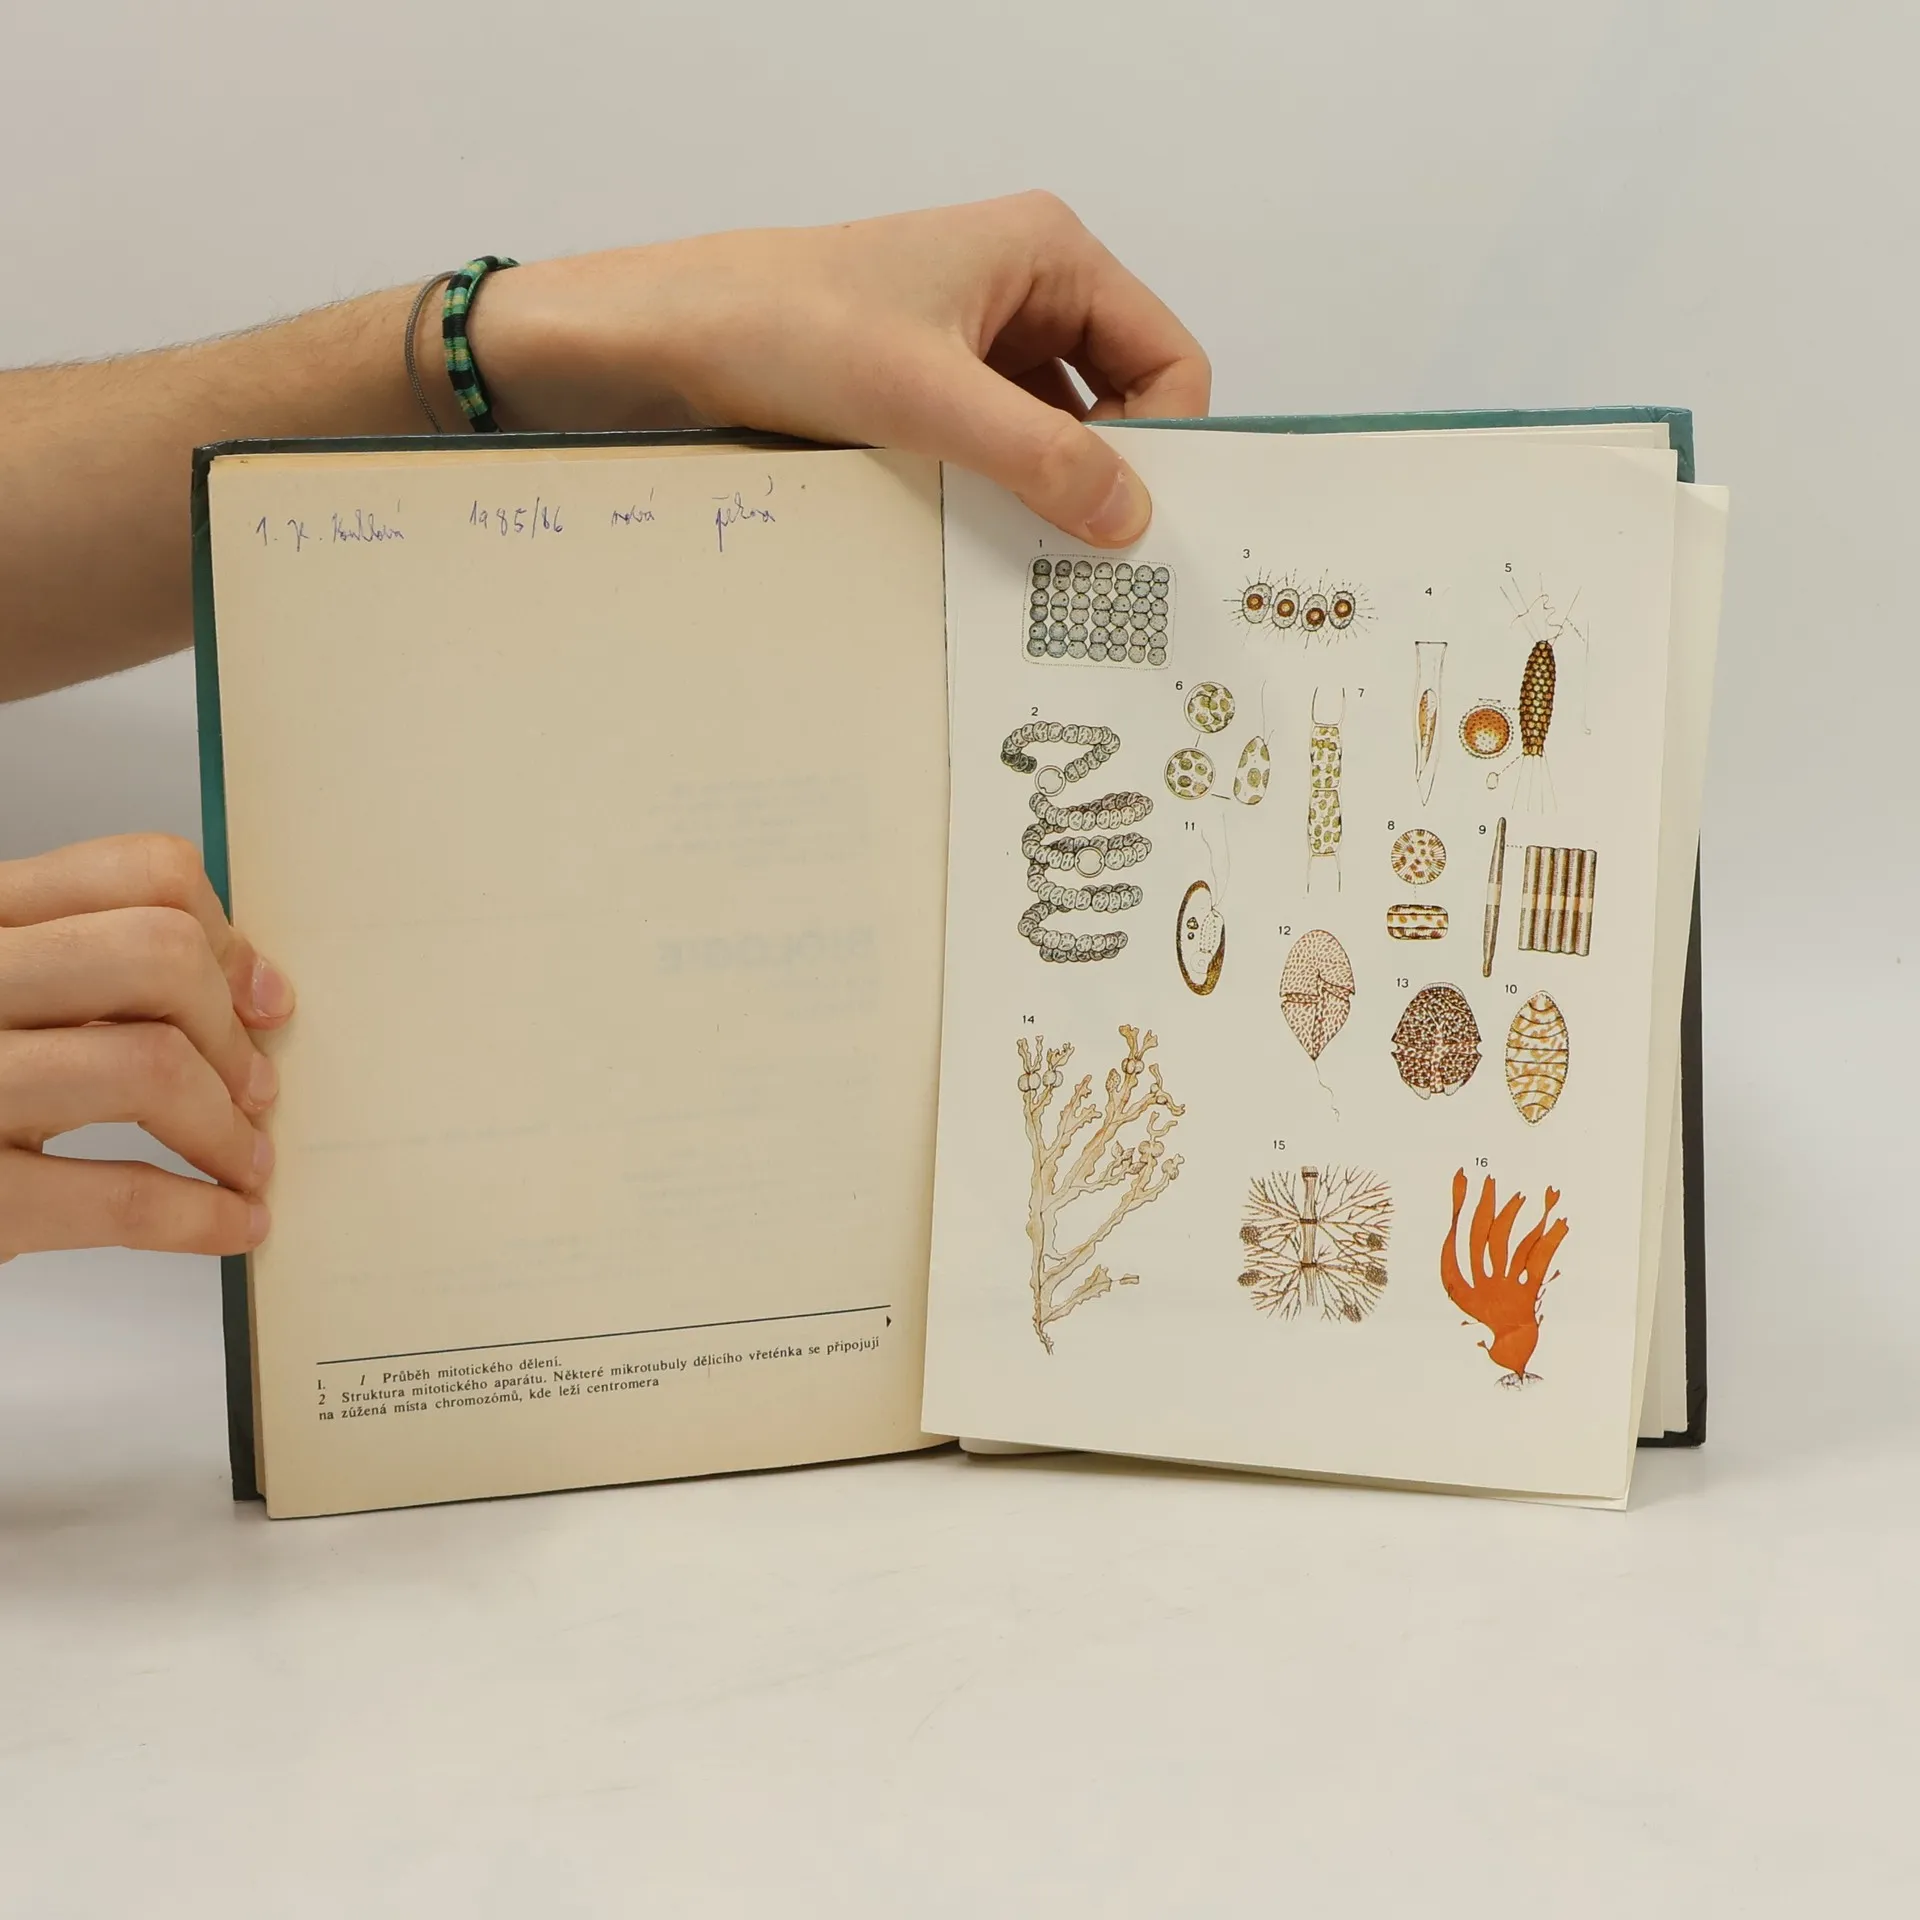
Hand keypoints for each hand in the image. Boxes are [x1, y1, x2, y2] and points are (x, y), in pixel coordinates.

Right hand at [0, 835, 289, 1261]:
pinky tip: (230, 1221)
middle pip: (157, 953)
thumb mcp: (10, 1000)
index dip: (227, 940)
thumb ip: (101, 971)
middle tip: (254, 1088)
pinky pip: (120, 1195)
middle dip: (229, 1031)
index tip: (260, 1000)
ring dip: (226, 1127)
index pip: (141, 873)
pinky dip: (200, 1215)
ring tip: (244, 1161)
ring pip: (149, 1064)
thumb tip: (256, 989)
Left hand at [474, 191, 1210, 546]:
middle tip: (1098, 560)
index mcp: (1049, 254)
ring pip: (1058, 433)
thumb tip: (1130, 518)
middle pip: (1120, 399)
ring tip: (1038, 560)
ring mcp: (978, 339)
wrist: (667, 340)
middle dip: (1111, 475)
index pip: (1168, 356)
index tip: (1139, 521)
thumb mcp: (927, 398)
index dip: (1168, 440)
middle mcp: (1026, 289)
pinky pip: (1001, 448)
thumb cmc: (786, 329)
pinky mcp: (934, 386)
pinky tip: (986, 541)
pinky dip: (1003, 494)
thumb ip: (1039, 455)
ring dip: (1051, 492)